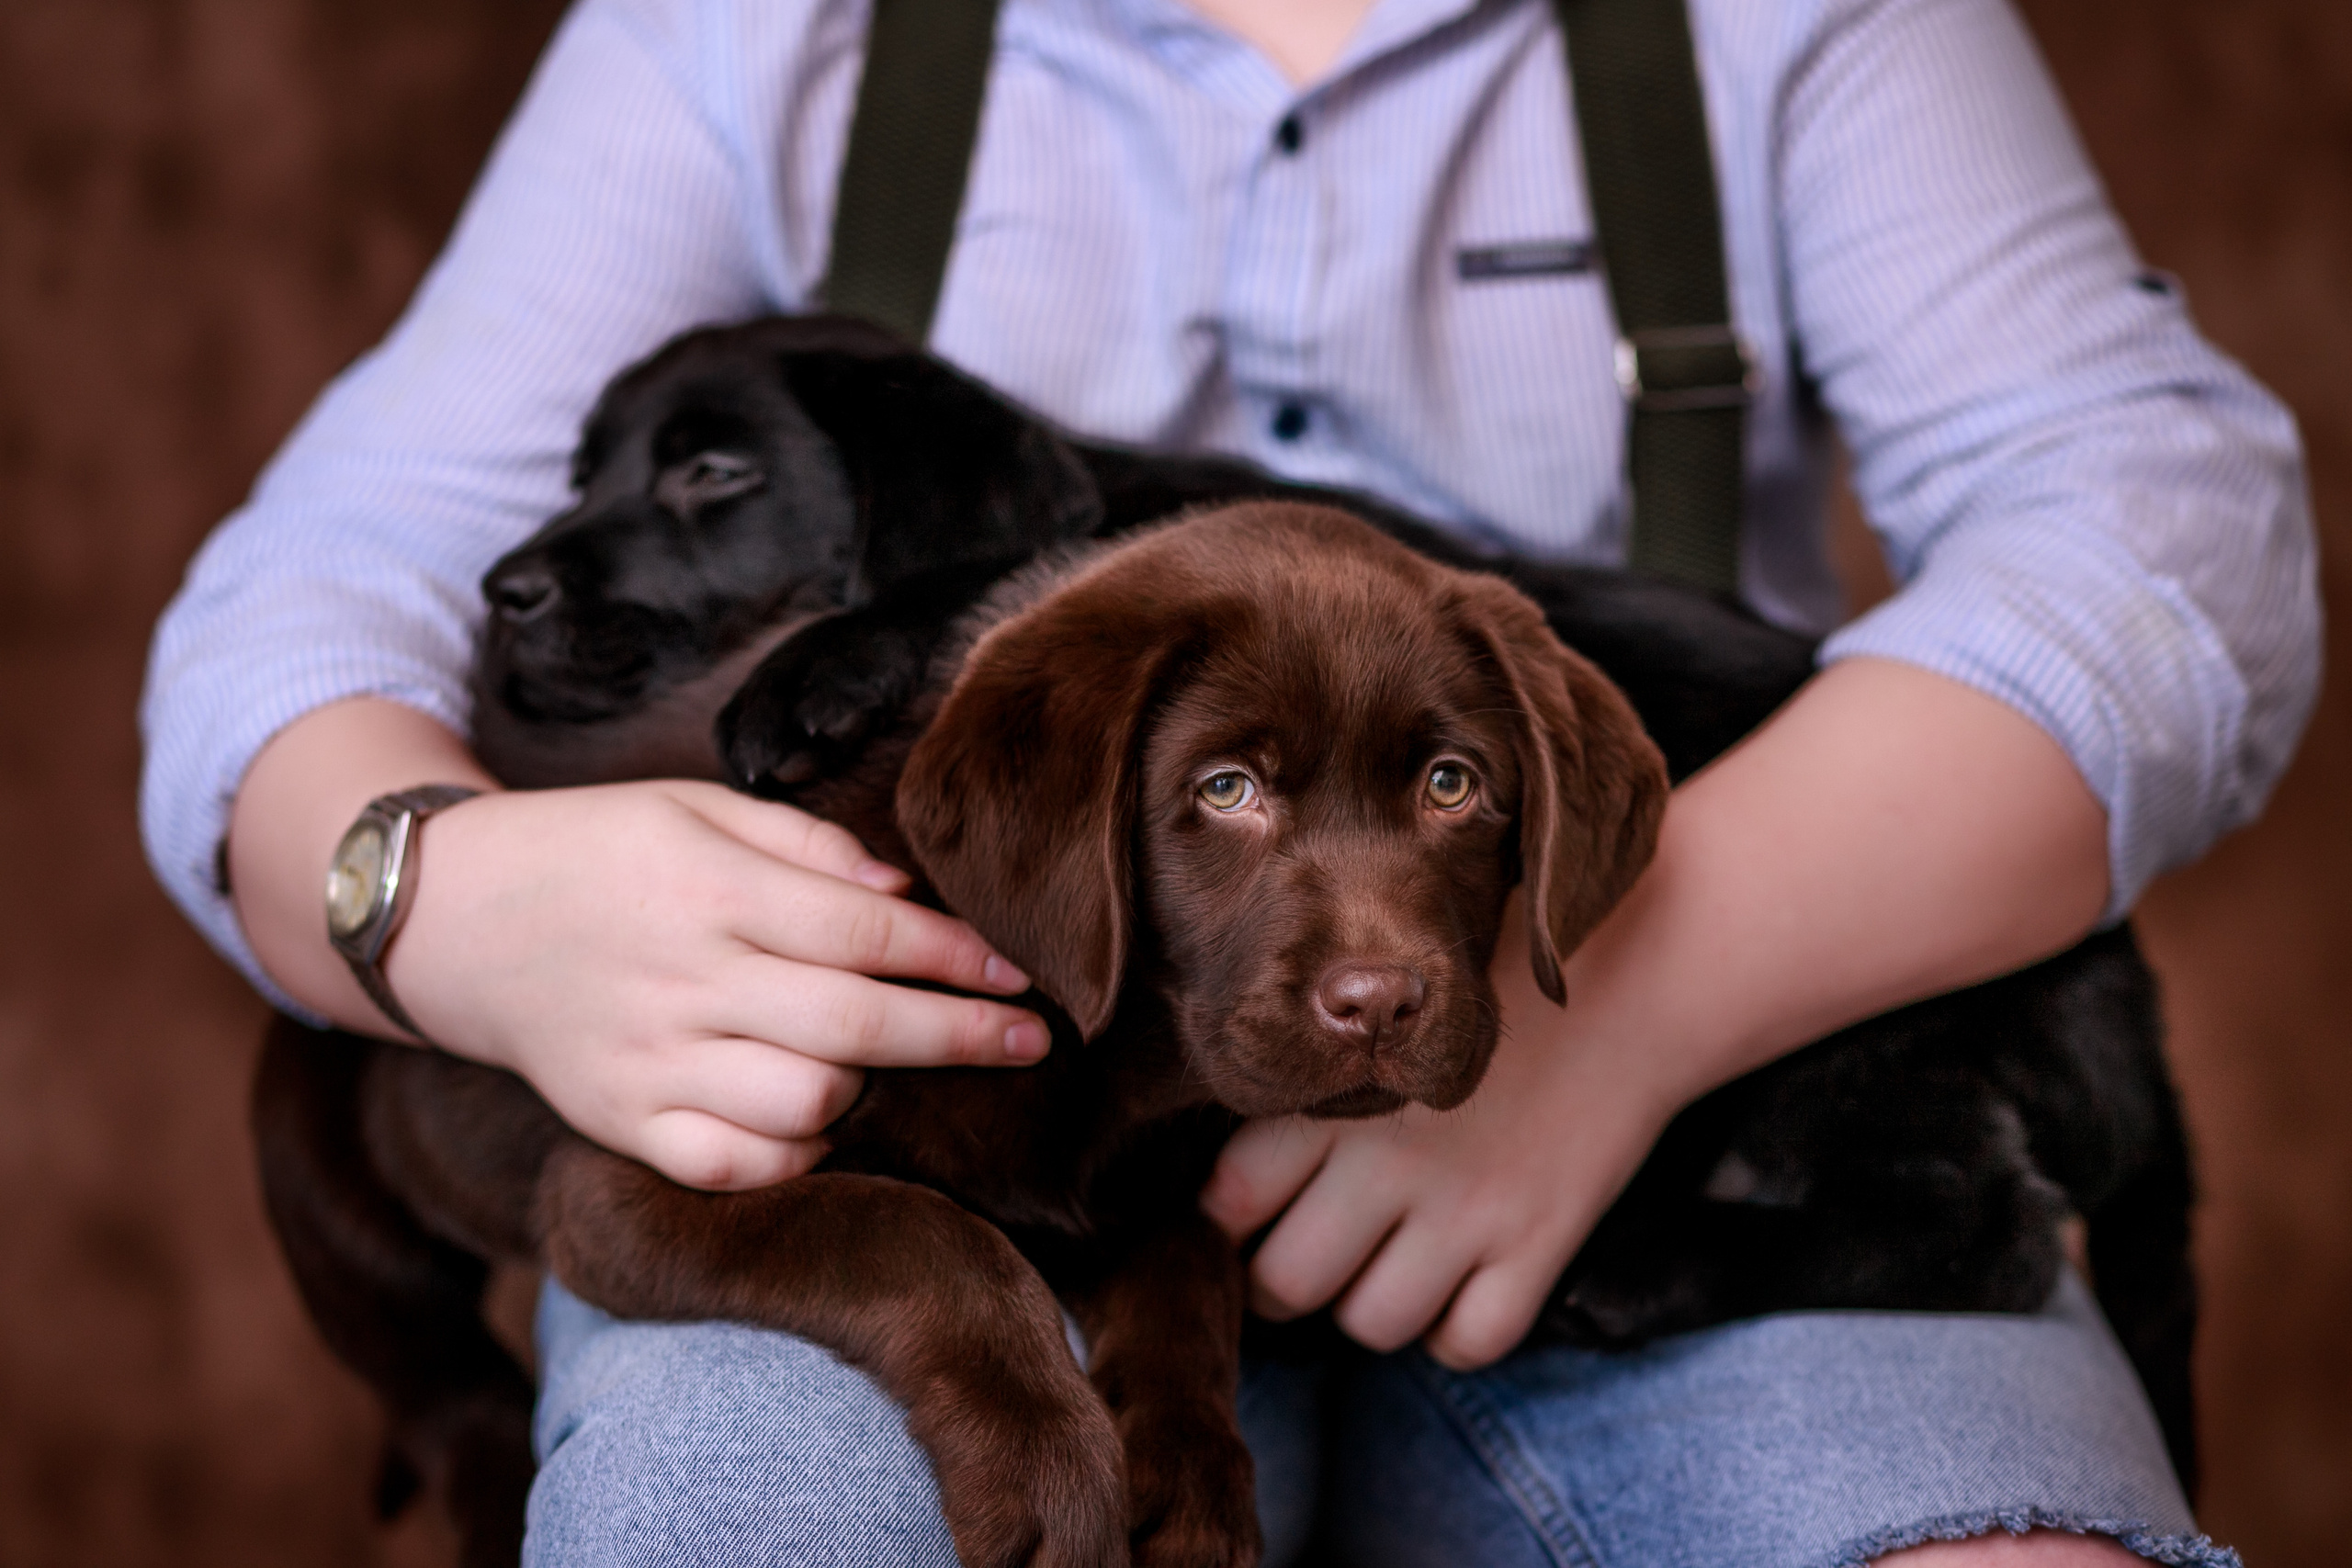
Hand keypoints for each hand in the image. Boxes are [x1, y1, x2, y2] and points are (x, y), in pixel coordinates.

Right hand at [387, 779, 1047, 1190]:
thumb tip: (905, 888)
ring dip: (870, 1087)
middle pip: (854, 1024)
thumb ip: (805, 843)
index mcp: (708, 884)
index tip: (1021, 974)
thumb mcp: (693, 803)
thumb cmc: (597, 849)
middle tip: (1033, 1042)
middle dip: (961, 1038)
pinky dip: (794, 1150)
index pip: (864, 930)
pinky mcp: (617, 1123)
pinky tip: (814, 1113)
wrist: (453, 917)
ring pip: (804, 1101)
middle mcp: (681, 976)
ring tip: (886, 1060)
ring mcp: (646, 1059)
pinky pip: (733, 1165)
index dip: (956, 957)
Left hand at [1200, 890, 1679, 1369]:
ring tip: (1385, 1264)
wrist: (1632, 978)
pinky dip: (1455, 1330)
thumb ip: (1309, 1071)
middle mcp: (1392, 1160)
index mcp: (1336, 1096)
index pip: (1229, 1202)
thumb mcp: (1380, 1009)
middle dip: (1283, 1284)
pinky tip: (1459, 1285)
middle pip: (1287, 1282)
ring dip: (1370, 1307)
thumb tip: (1228, 1144)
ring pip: (1372, 1323)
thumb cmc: (1488, 981)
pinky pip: (1468, 1342)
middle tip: (1305, 1256)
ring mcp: (1469, 1209)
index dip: (1225, 1223)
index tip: (1246, 1215)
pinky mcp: (1541, 1242)